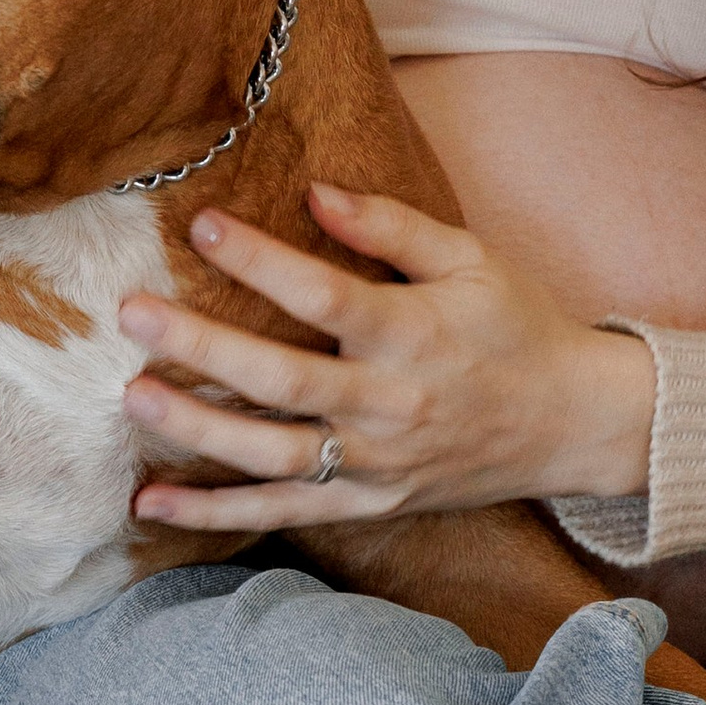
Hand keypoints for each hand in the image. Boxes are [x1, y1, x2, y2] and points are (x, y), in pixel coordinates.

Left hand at [119, 184, 656, 534]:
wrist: (573, 424)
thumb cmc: (518, 328)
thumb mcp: (471, 261)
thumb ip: (391, 227)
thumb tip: (316, 191)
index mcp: (414, 334)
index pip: (324, 296)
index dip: (260, 260)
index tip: (202, 225)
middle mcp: (389, 405)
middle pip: (282, 381)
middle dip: (201, 346)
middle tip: (132, 314)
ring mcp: (376, 464)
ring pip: (272, 454)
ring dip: (197, 429)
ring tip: (134, 397)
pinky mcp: (369, 503)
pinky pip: (281, 510)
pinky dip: (214, 513)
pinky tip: (149, 502)